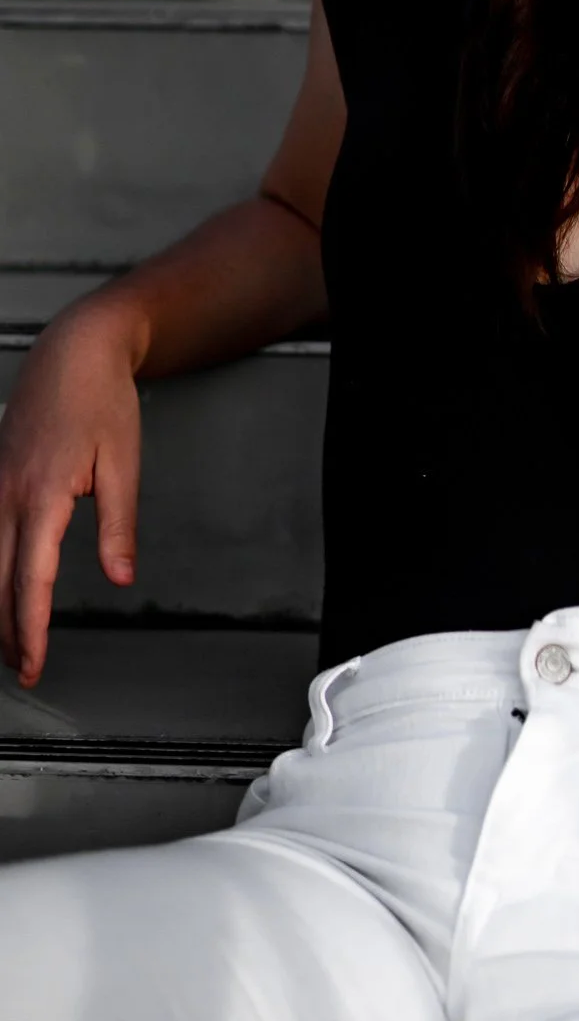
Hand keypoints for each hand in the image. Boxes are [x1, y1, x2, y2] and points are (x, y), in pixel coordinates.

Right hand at [0, 306, 143, 688]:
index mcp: (42, 495)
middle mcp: (6, 494)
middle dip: (9, 631)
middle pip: (0, 580)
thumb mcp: (124, 464)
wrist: (75, 350)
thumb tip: (119, 577)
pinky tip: (0, 589)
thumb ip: (119, 525)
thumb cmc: (102, 400)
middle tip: (25, 670)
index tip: (34, 663)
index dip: (31, 628)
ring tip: (12, 643)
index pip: (31, 579)